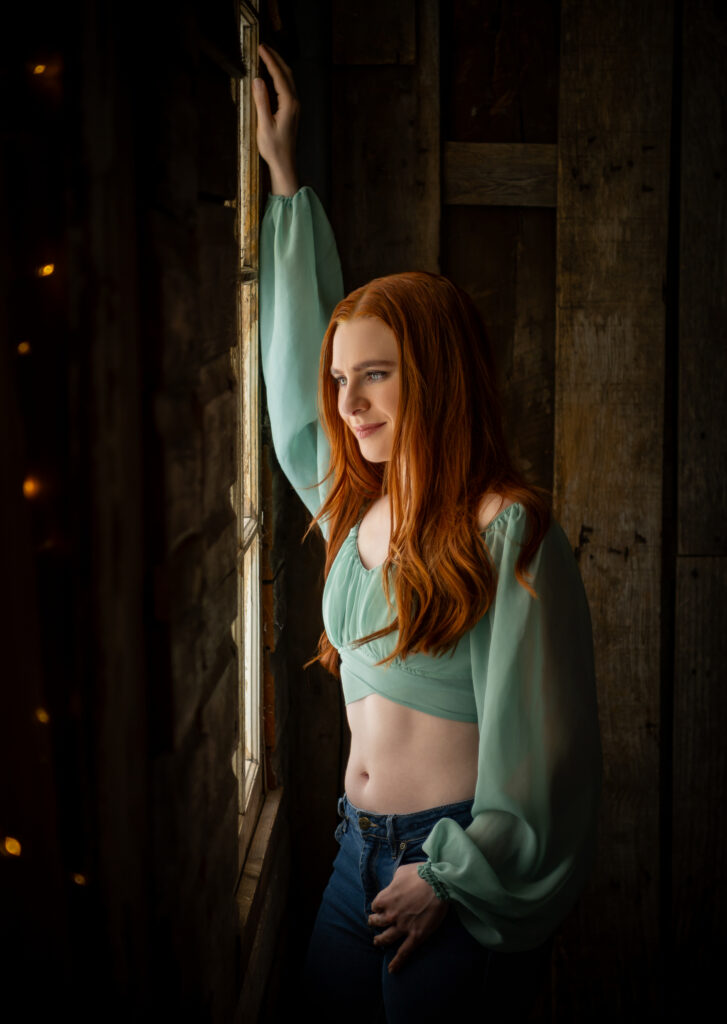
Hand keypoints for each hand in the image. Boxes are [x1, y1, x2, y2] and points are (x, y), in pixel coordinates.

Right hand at [253, 44, 299, 195]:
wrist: (285, 163)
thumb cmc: (275, 148)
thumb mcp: (264, 125)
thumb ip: (261, 101)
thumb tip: (258, 81)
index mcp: (289, 104)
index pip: (279, 75)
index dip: (270, 60)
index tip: (261, 48)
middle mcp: (294, 103)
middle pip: (287, 73)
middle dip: (275, 58)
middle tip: (264, 47)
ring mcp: (295, 107)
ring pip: (288, 80)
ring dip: (278, 66)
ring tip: (266, 56)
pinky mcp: (291, 111)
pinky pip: (286, 88)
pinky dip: (279, 77)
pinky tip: (271, 76)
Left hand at [368, 863, 448, 973]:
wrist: (438, 882)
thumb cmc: (420, 873)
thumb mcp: (401, 872)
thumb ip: (393, 882)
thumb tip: (393, 885)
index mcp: (385, 898)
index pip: (375, 905)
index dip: (378, 906)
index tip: (381, 907)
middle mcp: (390, 914)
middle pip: (376, 922)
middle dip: (374, 923)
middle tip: (374, 923)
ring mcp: (402, 926)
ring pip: (385, 938)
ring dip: (379, 940)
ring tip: (377, 941)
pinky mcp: (416, 936)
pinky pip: (404, 952)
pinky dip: (397, 962)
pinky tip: (392, 970)